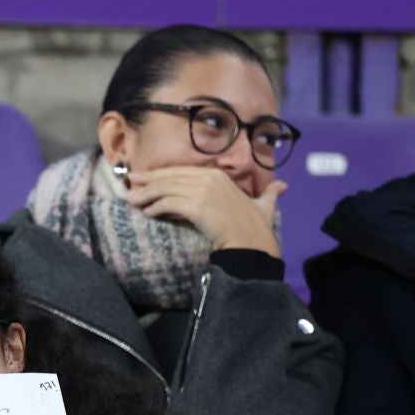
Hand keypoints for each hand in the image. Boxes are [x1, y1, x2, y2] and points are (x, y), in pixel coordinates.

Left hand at [126, 166, 285, 255]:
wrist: (252, 243)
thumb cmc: (258, 227)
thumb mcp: (265, 206)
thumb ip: (270, 194)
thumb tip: (283, 187)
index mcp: (219, 176)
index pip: (183, 171)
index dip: (163, 174)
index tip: (146, 178)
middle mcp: (209, 178)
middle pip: (170, 177)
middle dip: (148, 181)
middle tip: (131, 184)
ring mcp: (202, 191)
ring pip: (165, 189)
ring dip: (146, 195)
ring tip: (132, 200)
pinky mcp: (195, 205)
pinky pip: (168, 204)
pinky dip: (155, 208)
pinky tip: (148, 213)